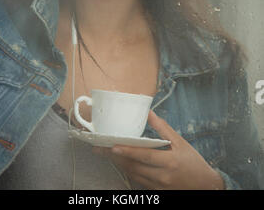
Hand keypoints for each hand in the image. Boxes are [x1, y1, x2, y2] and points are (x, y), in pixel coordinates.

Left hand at [93, 110, 224, 189]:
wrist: (205, 185)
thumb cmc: (193, 161)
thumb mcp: (180, 142)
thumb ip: (163, 128)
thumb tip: (149, 112)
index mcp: (169, 161)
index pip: (144, 156)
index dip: (128, 152)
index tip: (113, 146)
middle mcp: (163, 176)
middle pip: (134, 166)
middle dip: (115, 157)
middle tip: (100, 149)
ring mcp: (159, 186)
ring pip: (133, 175)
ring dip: (119, 164)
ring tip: (105, 154)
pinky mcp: (157, 192)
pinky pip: (138, 182)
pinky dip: (128, 172)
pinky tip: (120, 164)